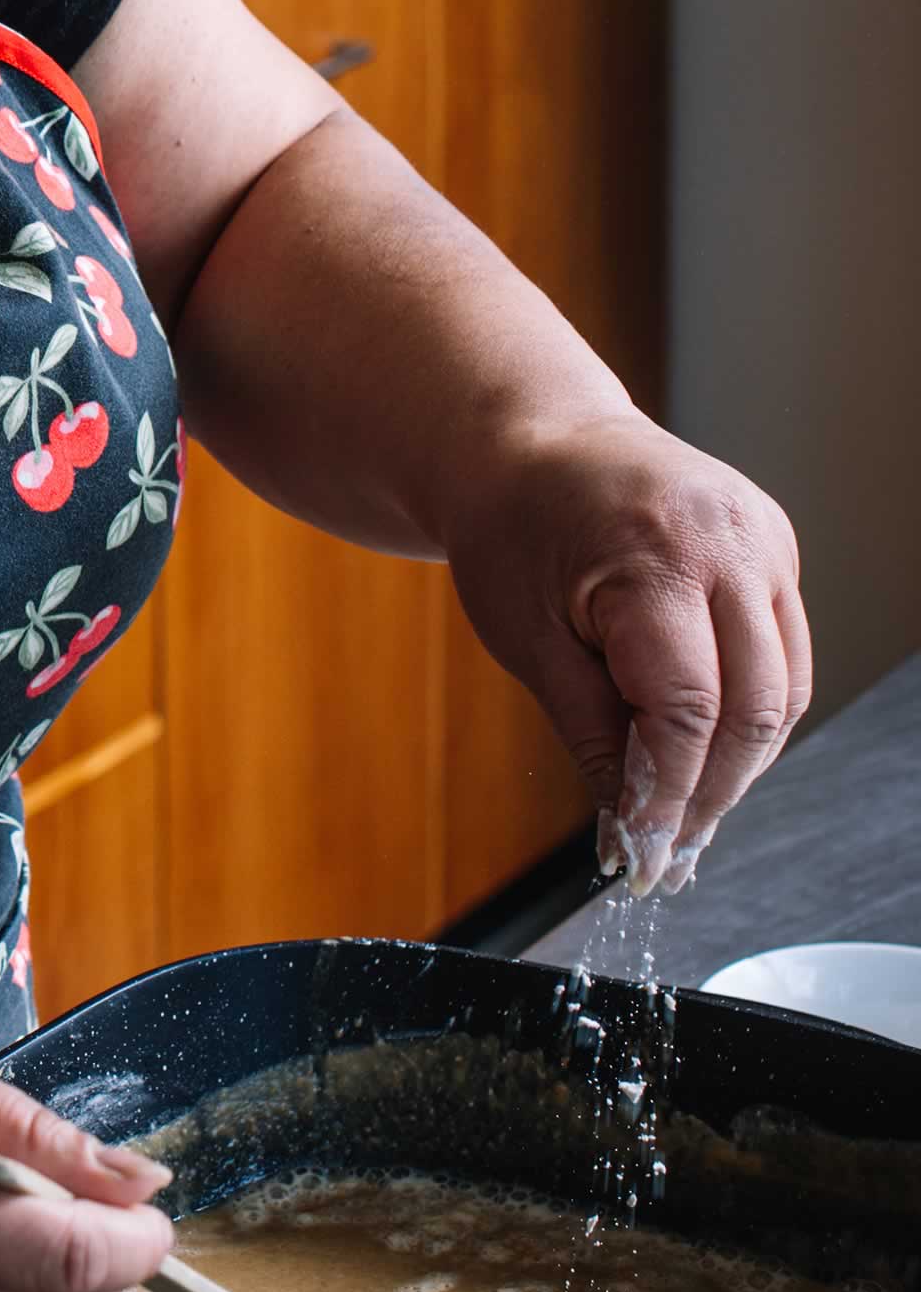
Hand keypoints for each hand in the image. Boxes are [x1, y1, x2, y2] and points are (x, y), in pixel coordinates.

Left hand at [444, 409, 810, 893]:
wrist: (525, 436)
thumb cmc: (508, 527)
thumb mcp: (525, 636)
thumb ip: (590, 732)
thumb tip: (632, 830)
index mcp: (657, 555)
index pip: (688, 709)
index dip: (670, 794)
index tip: (644, 855)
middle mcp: (730, 541)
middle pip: (754, 708)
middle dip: (712, 791)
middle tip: (666, 849)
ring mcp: (764, 538)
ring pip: (783, 688)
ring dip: (739, 760)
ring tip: (682, 808)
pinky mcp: (775, 544)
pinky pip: (782, 650)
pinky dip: (749, 707)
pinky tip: (702, 742)